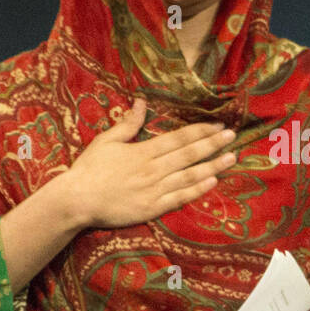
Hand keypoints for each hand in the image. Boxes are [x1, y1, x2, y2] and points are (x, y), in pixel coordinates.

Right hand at [59, 99, 236, 230]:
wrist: (76, 201)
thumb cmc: (88, 170)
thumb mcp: (105, 141)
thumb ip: (127, 123)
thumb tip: (141, 102)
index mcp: (142, 151)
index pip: (178, 138)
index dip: (201, 131)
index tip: (218, 125)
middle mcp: (153, 169)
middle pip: (189, 154)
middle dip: (213, 144)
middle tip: (233, 136)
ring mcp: (154, 190)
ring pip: (190, 175)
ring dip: (213, 166)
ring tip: (231, 158)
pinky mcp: (151, 208)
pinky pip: (179, 198)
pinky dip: (197, 190)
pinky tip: (212, 182)